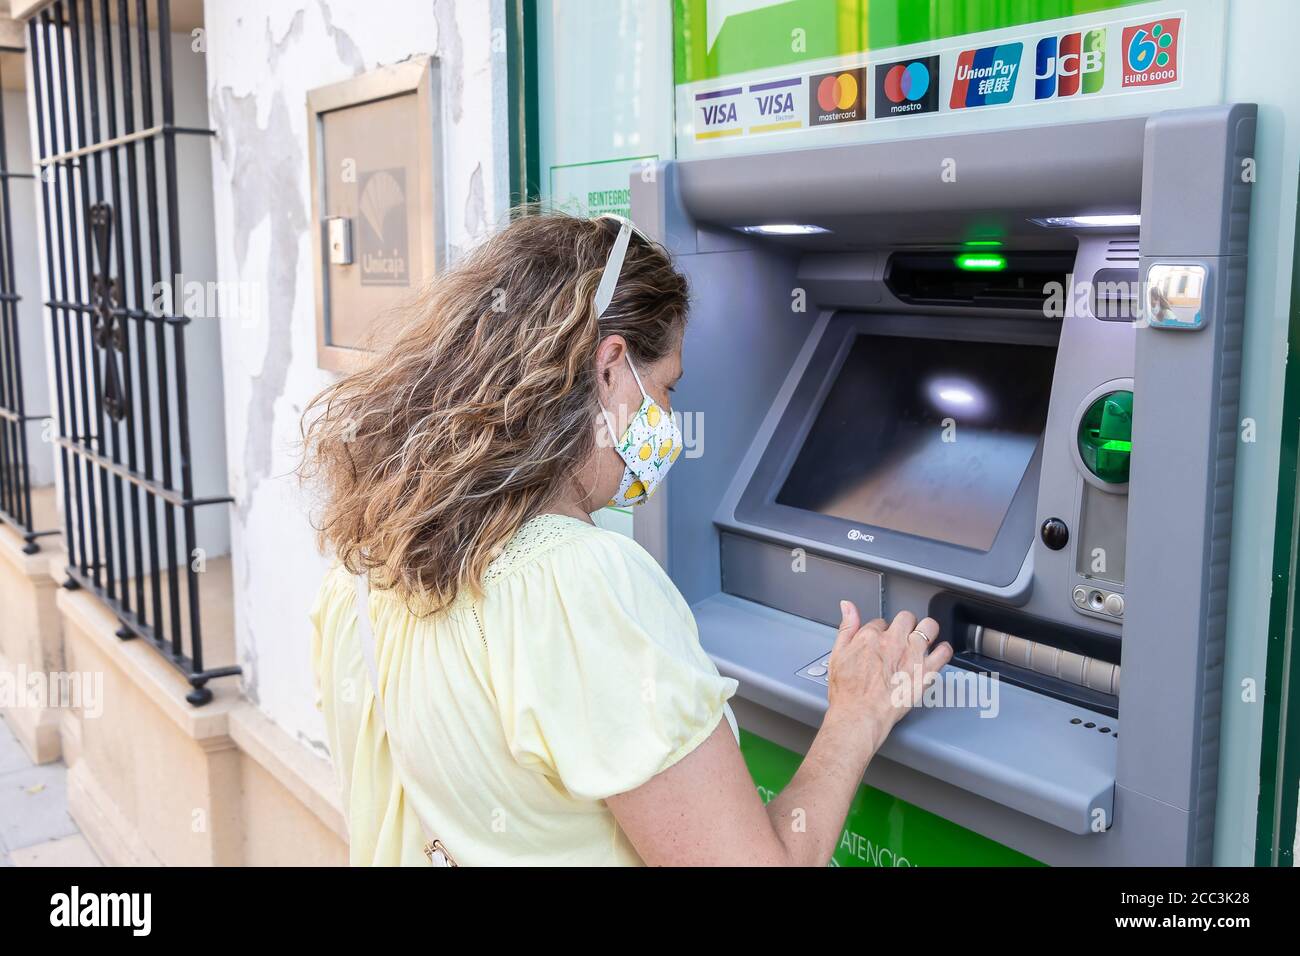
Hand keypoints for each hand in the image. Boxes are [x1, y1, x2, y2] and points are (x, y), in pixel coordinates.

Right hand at [824, 601, 951, 762]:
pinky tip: (940, 652)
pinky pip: (944, 652)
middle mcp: (893, 641)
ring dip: (927, 630)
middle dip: (905, 625)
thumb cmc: (848, 692)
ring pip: (929, 627)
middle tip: (904, 637)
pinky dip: (944, 650)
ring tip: (924, 638)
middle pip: (906, 618)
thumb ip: (846, 627)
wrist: (860, 715)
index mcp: (871, 636)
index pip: (881, 622)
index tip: (882, 641)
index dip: (882, 631)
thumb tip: (847, 606)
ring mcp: (912, 655)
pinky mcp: (926, 672)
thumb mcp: (837, 654)